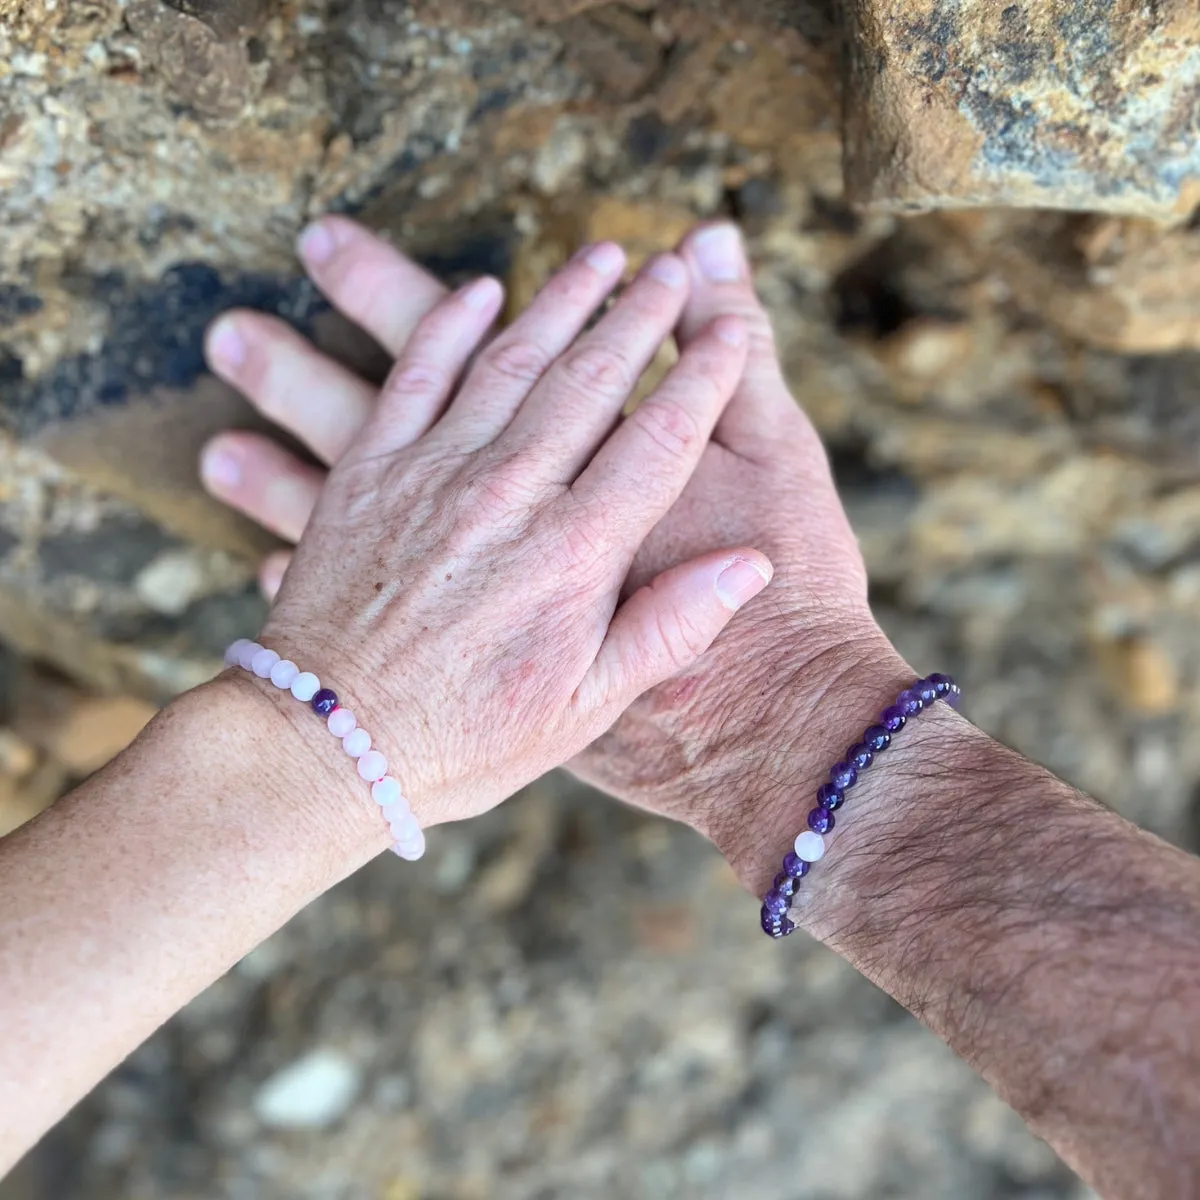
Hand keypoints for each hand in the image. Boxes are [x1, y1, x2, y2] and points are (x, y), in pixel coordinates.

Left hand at [211, 240, 776, 832]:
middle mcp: (508, 497)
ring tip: (597, 257)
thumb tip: (750, 566)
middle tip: (667, 268)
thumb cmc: (467, 739)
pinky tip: (480, 292)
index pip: (659, 438)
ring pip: (509, 361)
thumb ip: (671, 629)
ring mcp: (434, 477)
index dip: (702, 377)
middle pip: (590, 380)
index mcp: (574, 555)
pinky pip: (415, 377)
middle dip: (638, 316)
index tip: (728, 333)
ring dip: (559, 300)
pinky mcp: (370, 474)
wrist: (331, 744)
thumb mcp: (586, 708)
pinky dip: (449, 328)